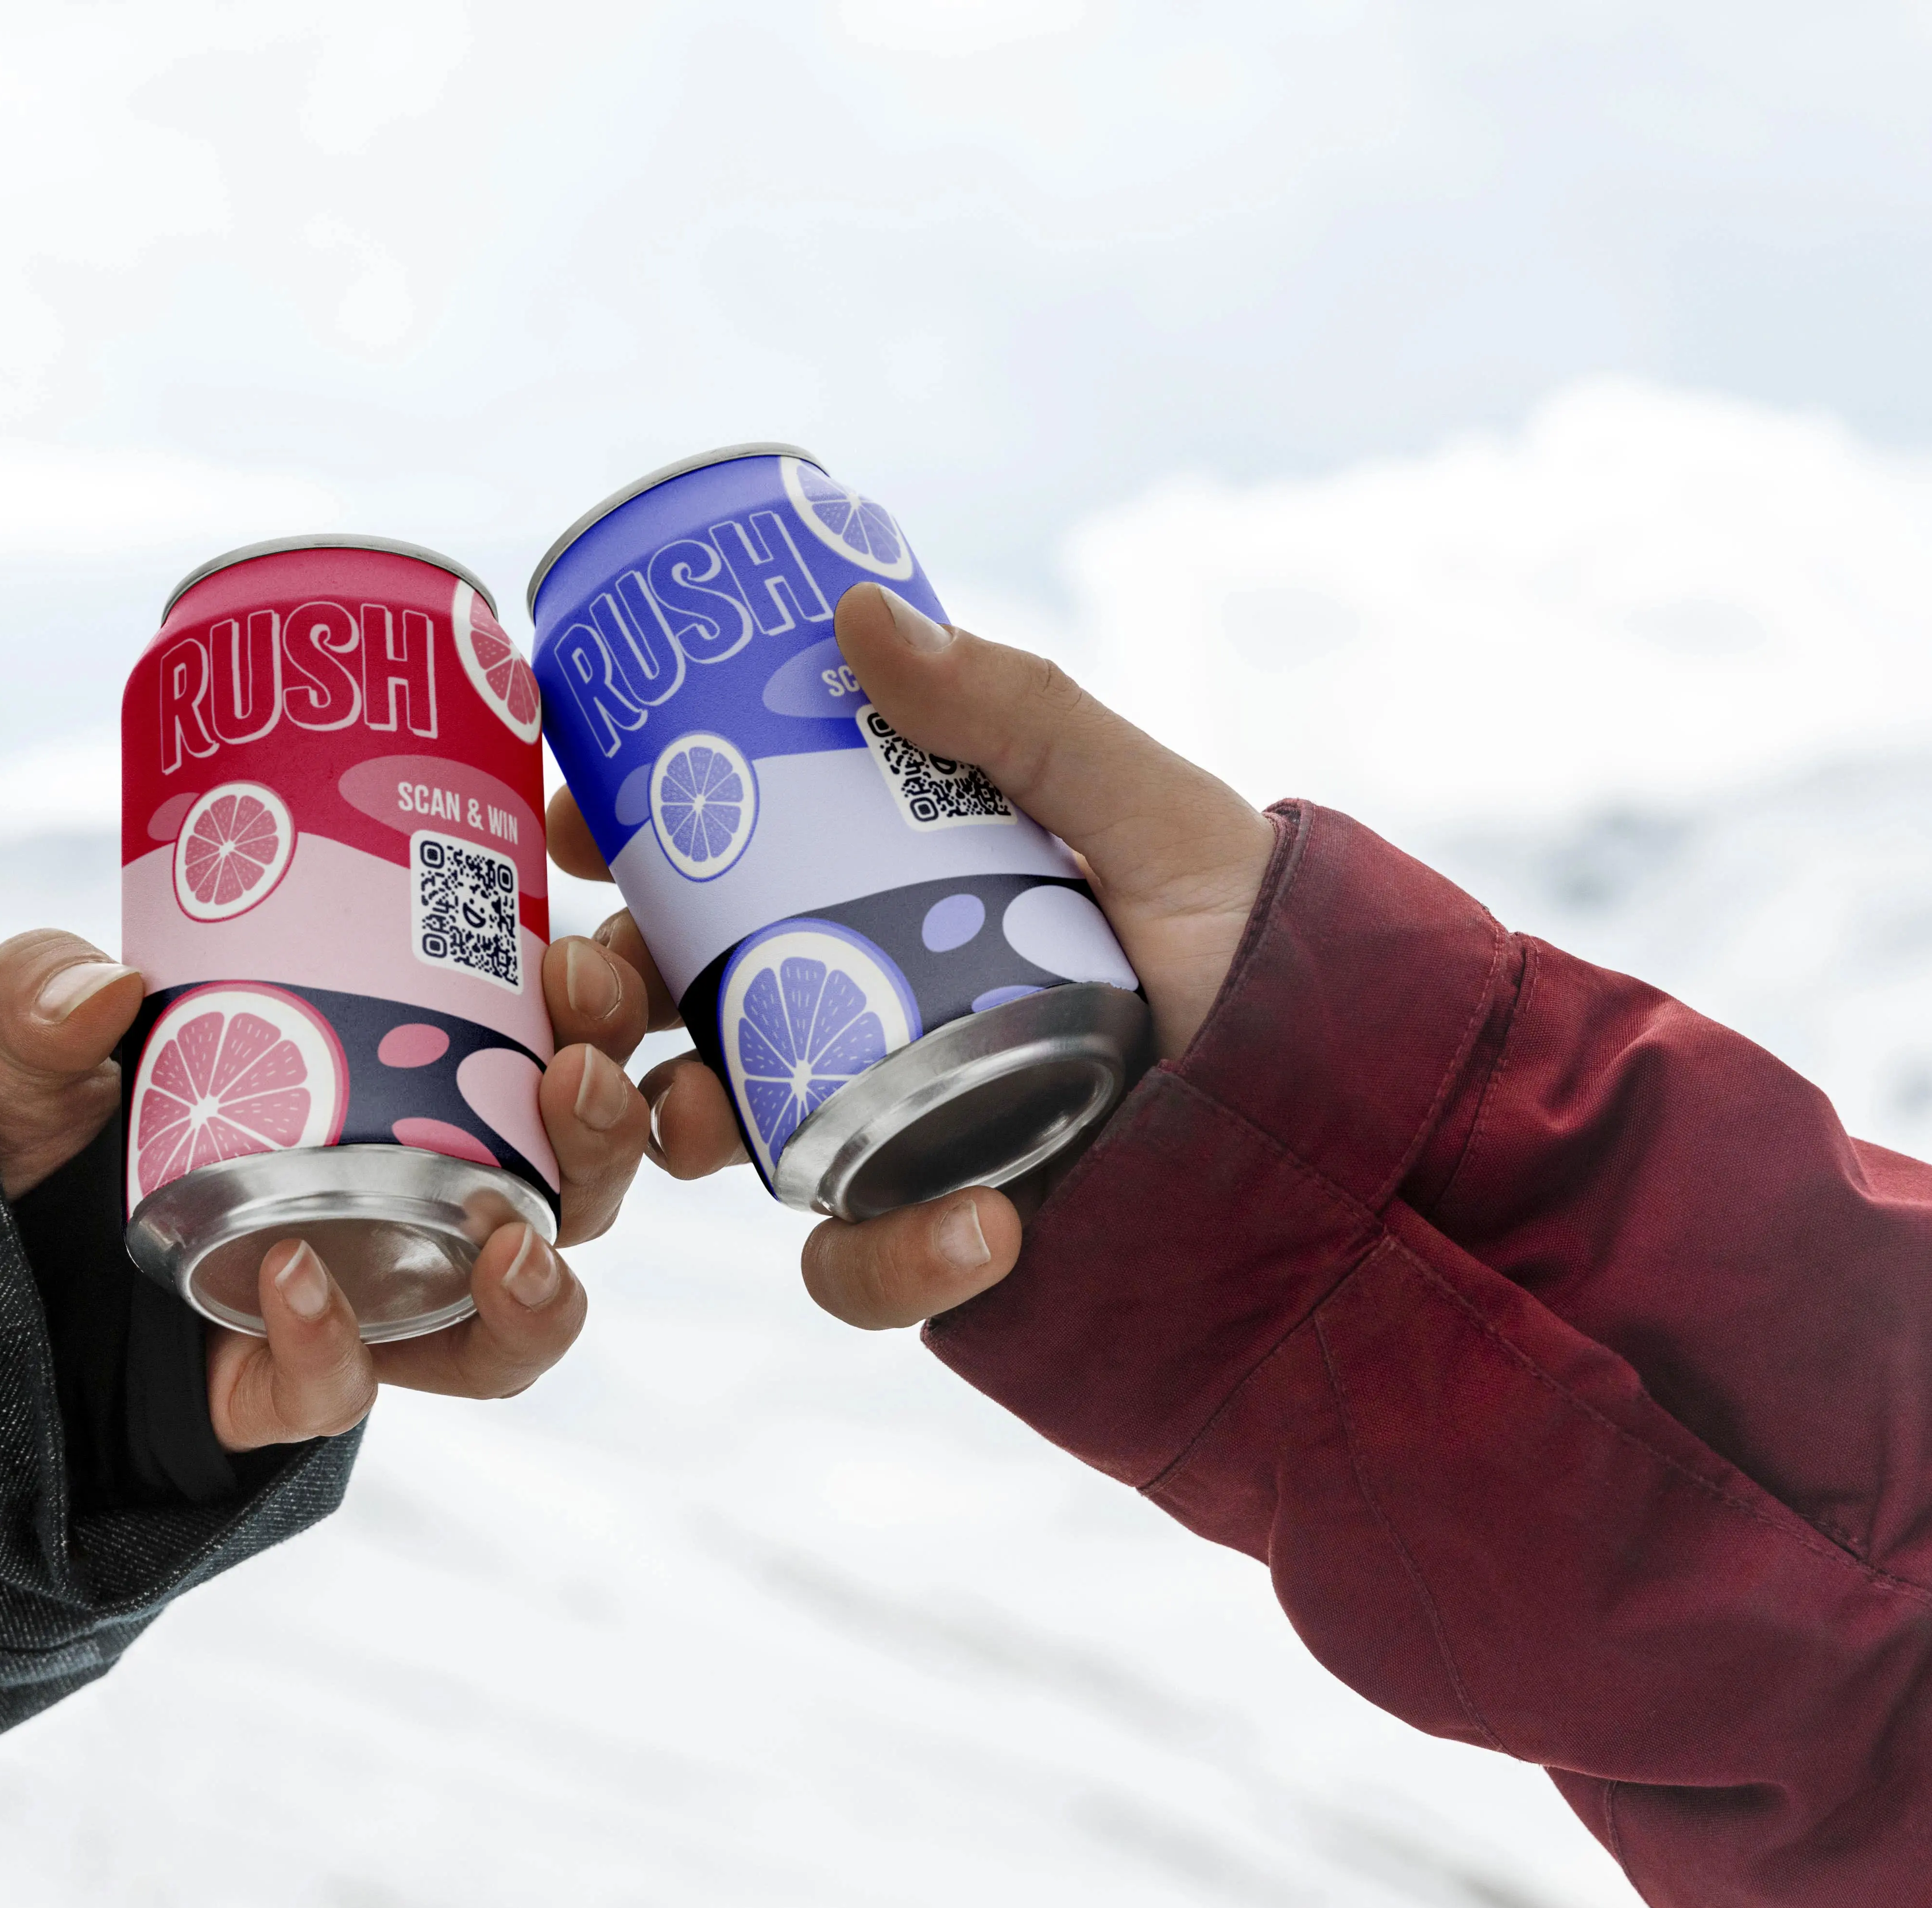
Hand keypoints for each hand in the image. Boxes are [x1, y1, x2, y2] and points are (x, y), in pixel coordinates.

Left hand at [0, 928, 651, 1451]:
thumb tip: (106, 983)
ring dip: (547, 1285)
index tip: (574, 959)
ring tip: (518, 1244)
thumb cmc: (36, 1141)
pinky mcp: (284, 1387)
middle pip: (572, 1181)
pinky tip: (295, 1277)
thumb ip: (38, 995)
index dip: (595, 1011)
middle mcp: (405, 1194)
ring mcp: (361, 1298)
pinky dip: (331, 1342)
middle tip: (582, 1071)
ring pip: (512, 1316)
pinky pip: (345, 1388)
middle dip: (610, 1135)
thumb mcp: (28, 1044)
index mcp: (396, 1080)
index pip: (542, 1043)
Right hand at [547, 580, 1275, 1333]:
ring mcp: (892, 1132)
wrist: (1356, 1110)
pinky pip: (862, 1270)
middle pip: (682, 1010)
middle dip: (606, 1001)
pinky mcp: (942, 1241)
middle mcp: (864, 1015)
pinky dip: (896, 1260)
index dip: (626, 852)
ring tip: (698, 1121)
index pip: (717, 873)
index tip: (575, 826)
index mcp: (883, 902)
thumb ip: (1017, 714)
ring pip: (724, 1144)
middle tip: (593, 985)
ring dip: (679, 1129)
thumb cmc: (1249, 938)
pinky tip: (986, 1227)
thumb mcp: (1140, 807)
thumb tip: (855, 613)